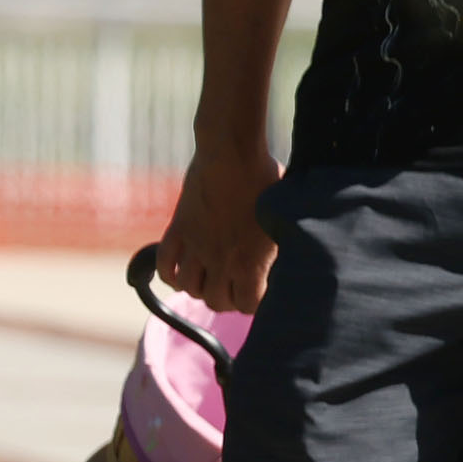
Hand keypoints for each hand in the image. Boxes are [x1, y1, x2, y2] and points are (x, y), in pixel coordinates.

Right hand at [157, 140, 279, 314]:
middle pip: (215, 302)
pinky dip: (170, 274)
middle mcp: (220, 261)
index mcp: (251, 263)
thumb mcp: (285, 219)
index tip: (258, 294)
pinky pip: (165, 266)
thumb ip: (284, 246)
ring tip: (210, 279)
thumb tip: (298, 259)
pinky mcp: (178, 229)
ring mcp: (196, 246)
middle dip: (226, 299)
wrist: (232, 155)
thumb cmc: (269, 183)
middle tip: (234, 288)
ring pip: (188, 288)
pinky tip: (180, 271)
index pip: (247, 306)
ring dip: (199, 288)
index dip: (253, 303)